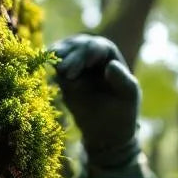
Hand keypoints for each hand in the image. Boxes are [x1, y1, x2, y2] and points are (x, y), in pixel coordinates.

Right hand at [50, 34, 140, 167]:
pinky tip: (50, 79)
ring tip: (58, 73)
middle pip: (75, 47)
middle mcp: (88, 52)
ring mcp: (72, 62)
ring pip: (60, 55)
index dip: (86, 53)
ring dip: (57, 61)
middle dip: (71, 57)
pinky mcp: (60, 76)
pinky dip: (48, 71)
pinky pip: (51, 70)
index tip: (84, 64)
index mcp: (107, 52)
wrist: (105, 130)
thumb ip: (123, 80)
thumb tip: (111, 65)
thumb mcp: (128, 96)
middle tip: (64, 71)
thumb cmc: (121, 110)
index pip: (95, 47)